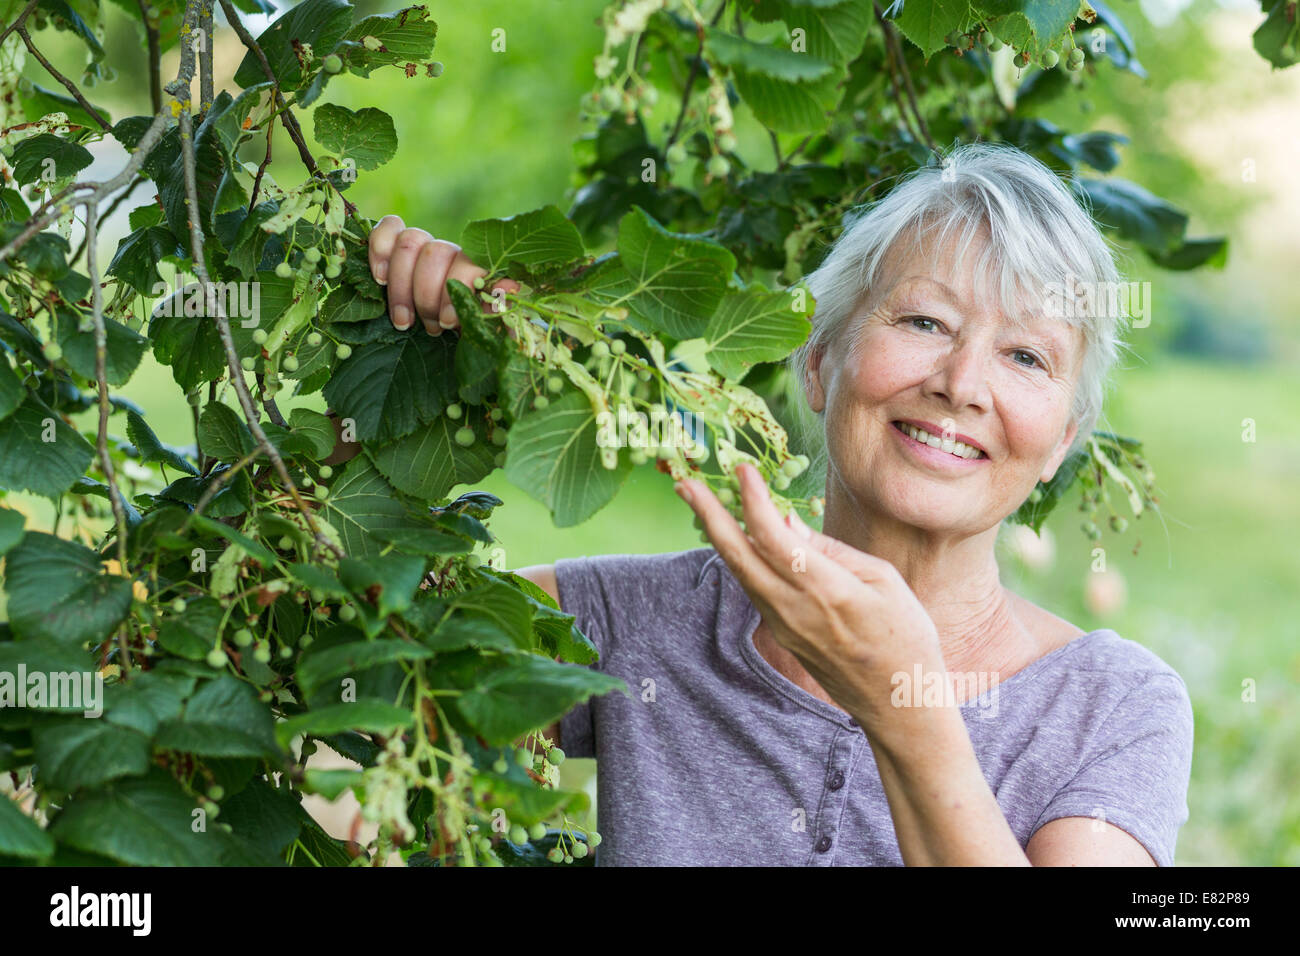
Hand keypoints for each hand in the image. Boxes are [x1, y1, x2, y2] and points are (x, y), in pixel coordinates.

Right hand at [366, 214, 518, 335]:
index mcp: (476, 268)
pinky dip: (380, 251)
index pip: (465, 265)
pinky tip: (381, 280)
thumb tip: (509, 286)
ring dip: (401, 287)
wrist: (448, 332)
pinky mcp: (395, 245)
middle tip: (431, 328)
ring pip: (408, 242)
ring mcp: (423, 246)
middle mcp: (450, 252)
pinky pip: (387, 229)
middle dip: (427, 296)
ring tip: (404, 322)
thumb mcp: (485, 326)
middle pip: (434, 253)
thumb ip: (496, 308)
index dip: (452, 294)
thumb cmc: (467, 330)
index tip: (448, 324)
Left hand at [674, 463, 943, 729]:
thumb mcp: (884, 581)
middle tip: (684, 482)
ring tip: (699, 501)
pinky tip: (733, 537)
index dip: (753, 500)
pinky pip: (753, 588)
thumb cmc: (906, 638)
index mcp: (828, 590)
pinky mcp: (782, 635)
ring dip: (717, 535)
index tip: (743, 469)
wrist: (899, 706)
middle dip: (708, 515)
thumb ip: (831, 551)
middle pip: (739, 555)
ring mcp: (783, 626)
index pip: (774, 537)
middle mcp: (795, 609)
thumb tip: (787, 523)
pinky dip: (738, 557)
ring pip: (739, 573)